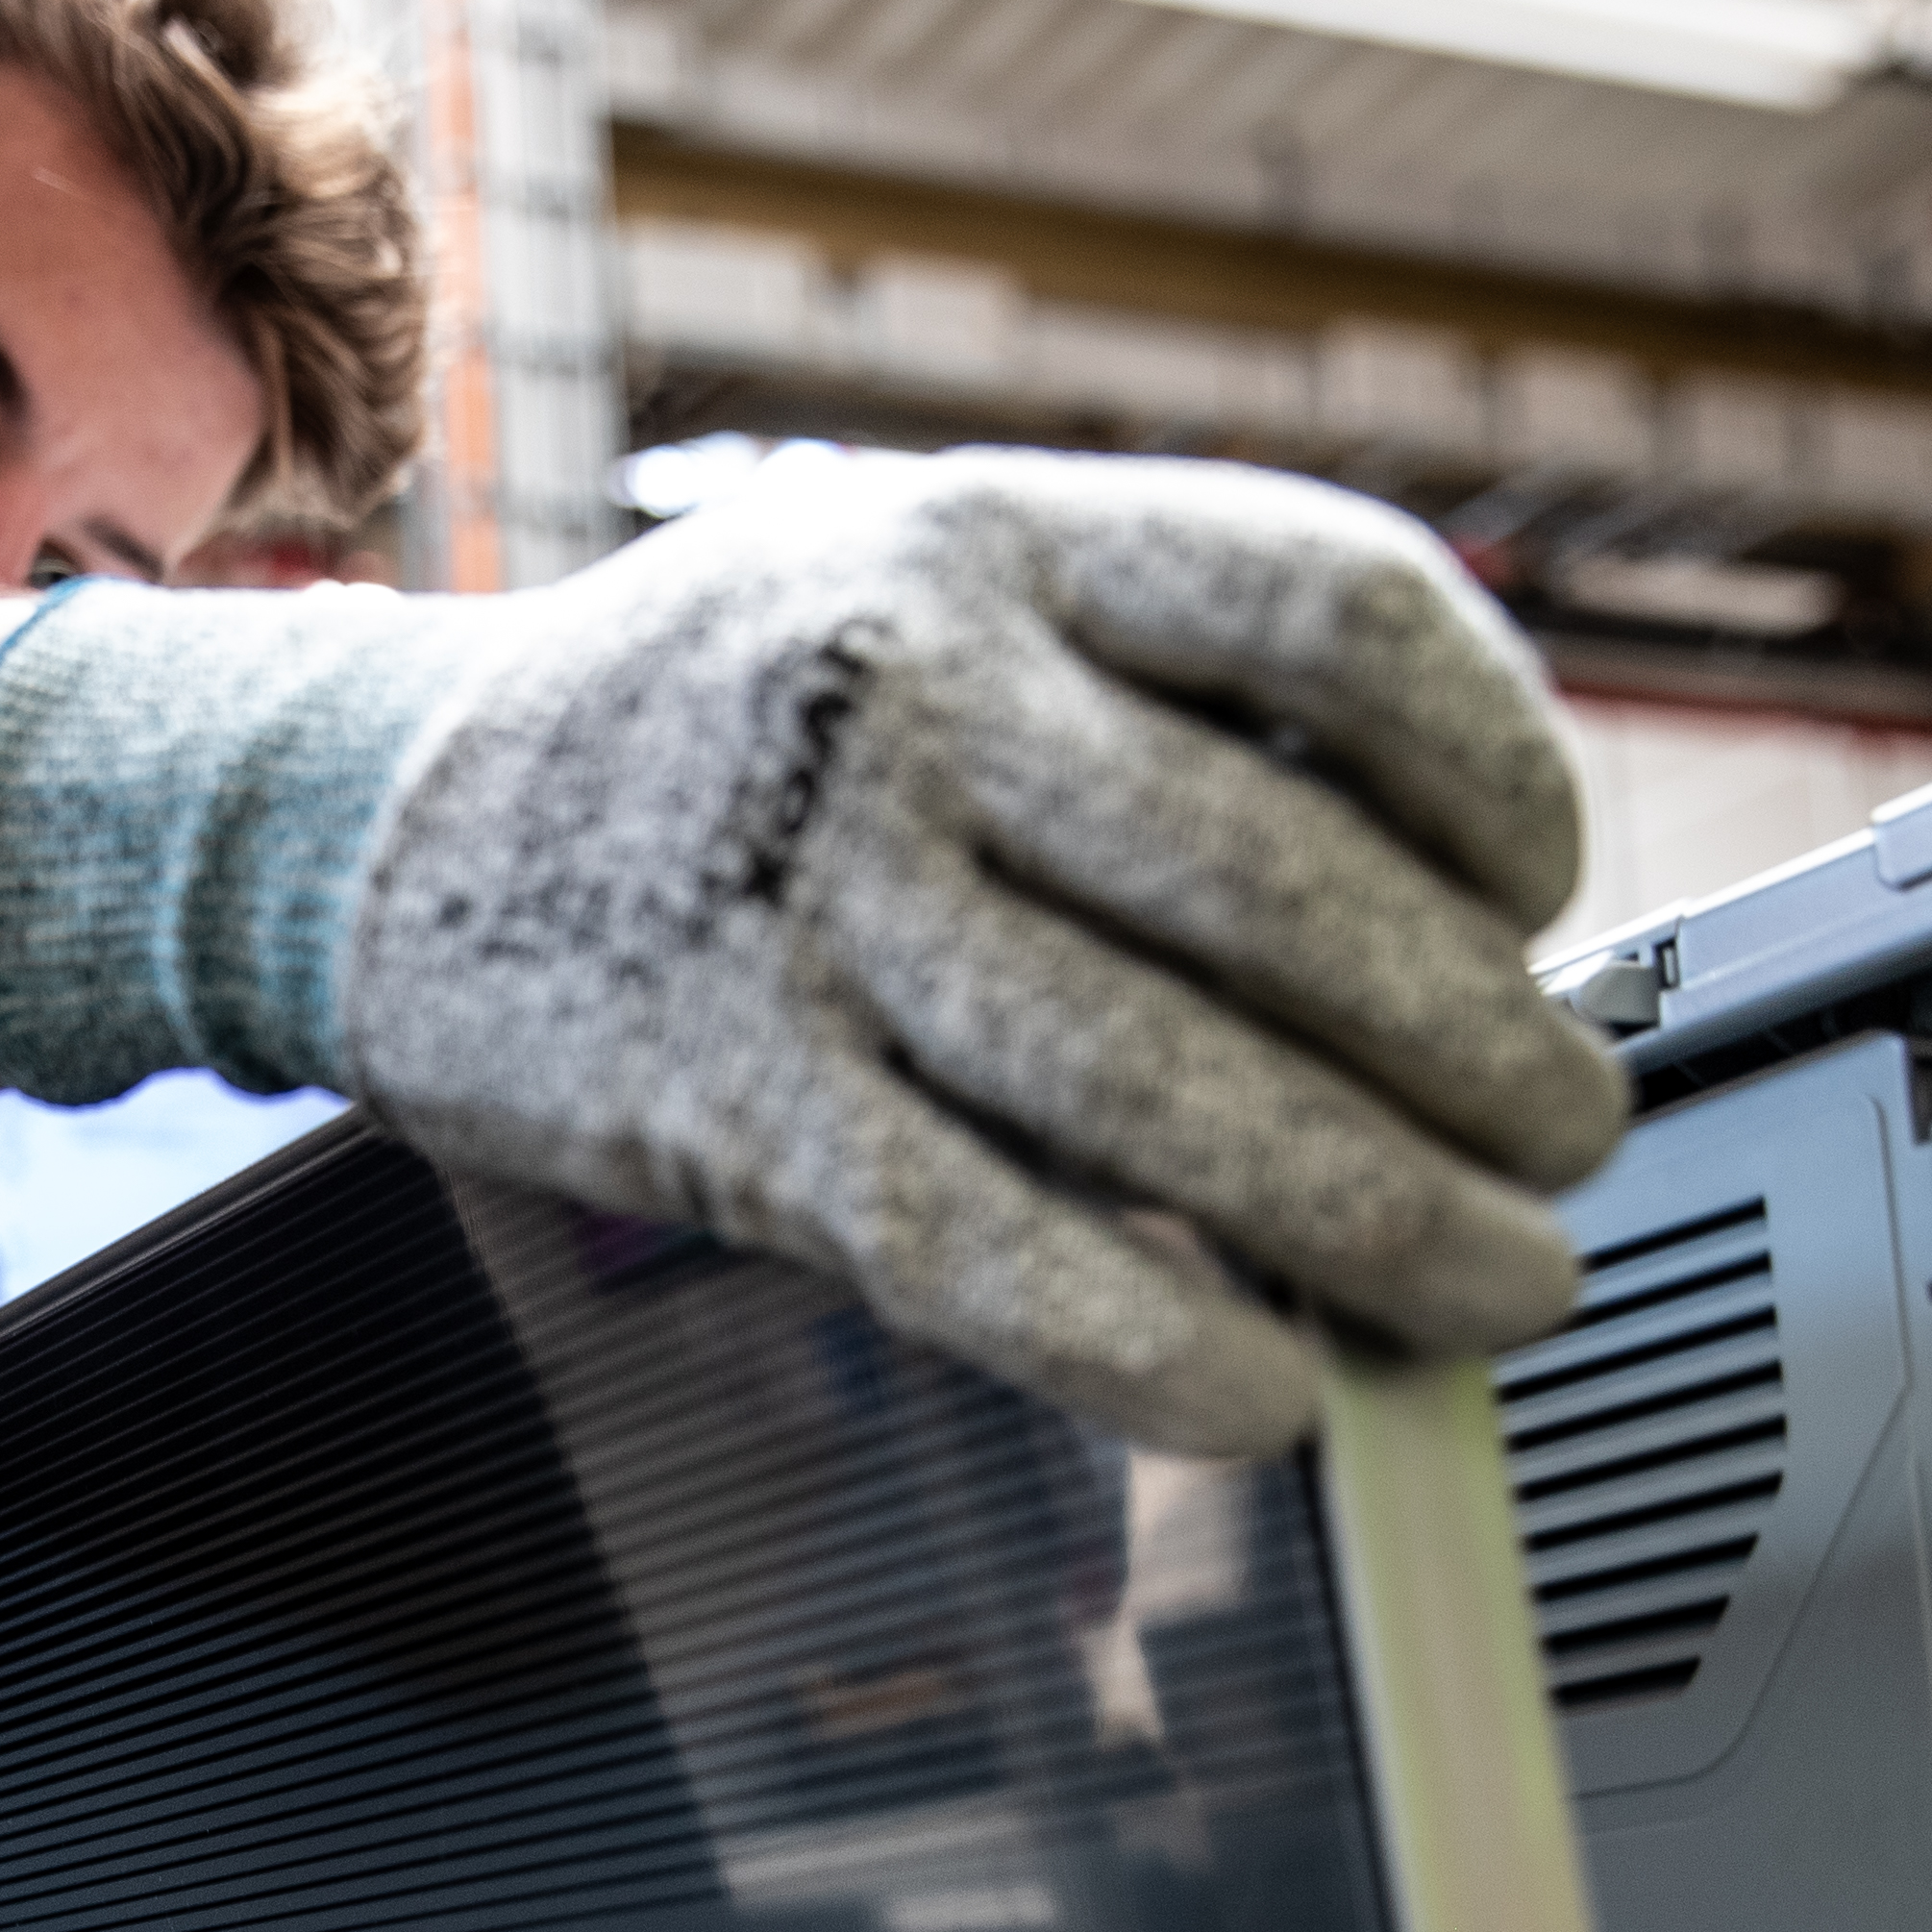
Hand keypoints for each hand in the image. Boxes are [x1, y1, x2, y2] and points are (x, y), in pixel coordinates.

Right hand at [338, 450, 1623, 1452]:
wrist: (366, 820)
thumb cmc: (708, 729)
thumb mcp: (912, 583)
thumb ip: (1144, 689)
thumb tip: (1454, 920)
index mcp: (982, 537)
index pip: (1337, 616)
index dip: (1497, 770)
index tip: (1541, 890)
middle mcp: (895, 695)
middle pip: (1283, 886)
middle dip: (1482, 1052)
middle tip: (1565, 1138)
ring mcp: (801, 905)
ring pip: (1165, 1091)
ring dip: (1382, 1219)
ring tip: (1493, 1280)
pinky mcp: (723, 1105)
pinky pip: (990, 1252)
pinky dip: (1158, 1349)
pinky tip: (1265, 1394)